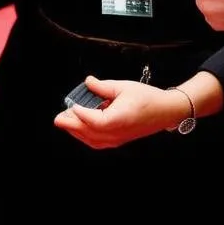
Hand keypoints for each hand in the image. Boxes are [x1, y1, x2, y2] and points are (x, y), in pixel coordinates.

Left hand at [54, 77, 187, 147]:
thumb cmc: (147, 98)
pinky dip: (86, 136)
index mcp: (118, 119)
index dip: (80, 113)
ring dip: (77, 132)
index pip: (93, 121)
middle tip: (58, 118)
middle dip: (71, 126)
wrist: (165, 111)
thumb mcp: (123, 87)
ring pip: (92, 140)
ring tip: (66, 121)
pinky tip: (80, 128)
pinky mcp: (119, 140)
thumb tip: (88, 82)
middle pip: (89, 133)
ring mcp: (118, 140)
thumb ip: (103, 86)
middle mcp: (117, 133)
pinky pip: (98, 142)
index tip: (71, 105)